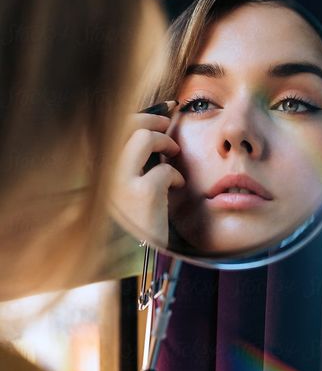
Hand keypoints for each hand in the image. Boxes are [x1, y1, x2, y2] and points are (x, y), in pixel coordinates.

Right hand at [109, 112, 184, 247]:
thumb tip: (153, 128)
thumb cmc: (135, 222)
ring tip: (173, 155)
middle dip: (153, 119)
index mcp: (97, 170)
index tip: (164, 109)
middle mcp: (101, 173)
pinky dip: (175, 175)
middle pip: (126, 124)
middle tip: (168, 123)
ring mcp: (118, 182)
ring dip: (164, 142)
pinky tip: (175, 188)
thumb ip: (133, 161)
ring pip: (143, 138)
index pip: (113, 127)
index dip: (141, 114)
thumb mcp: (126, 188)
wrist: (136, 260)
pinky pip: (163, 169)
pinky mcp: (140, 195)